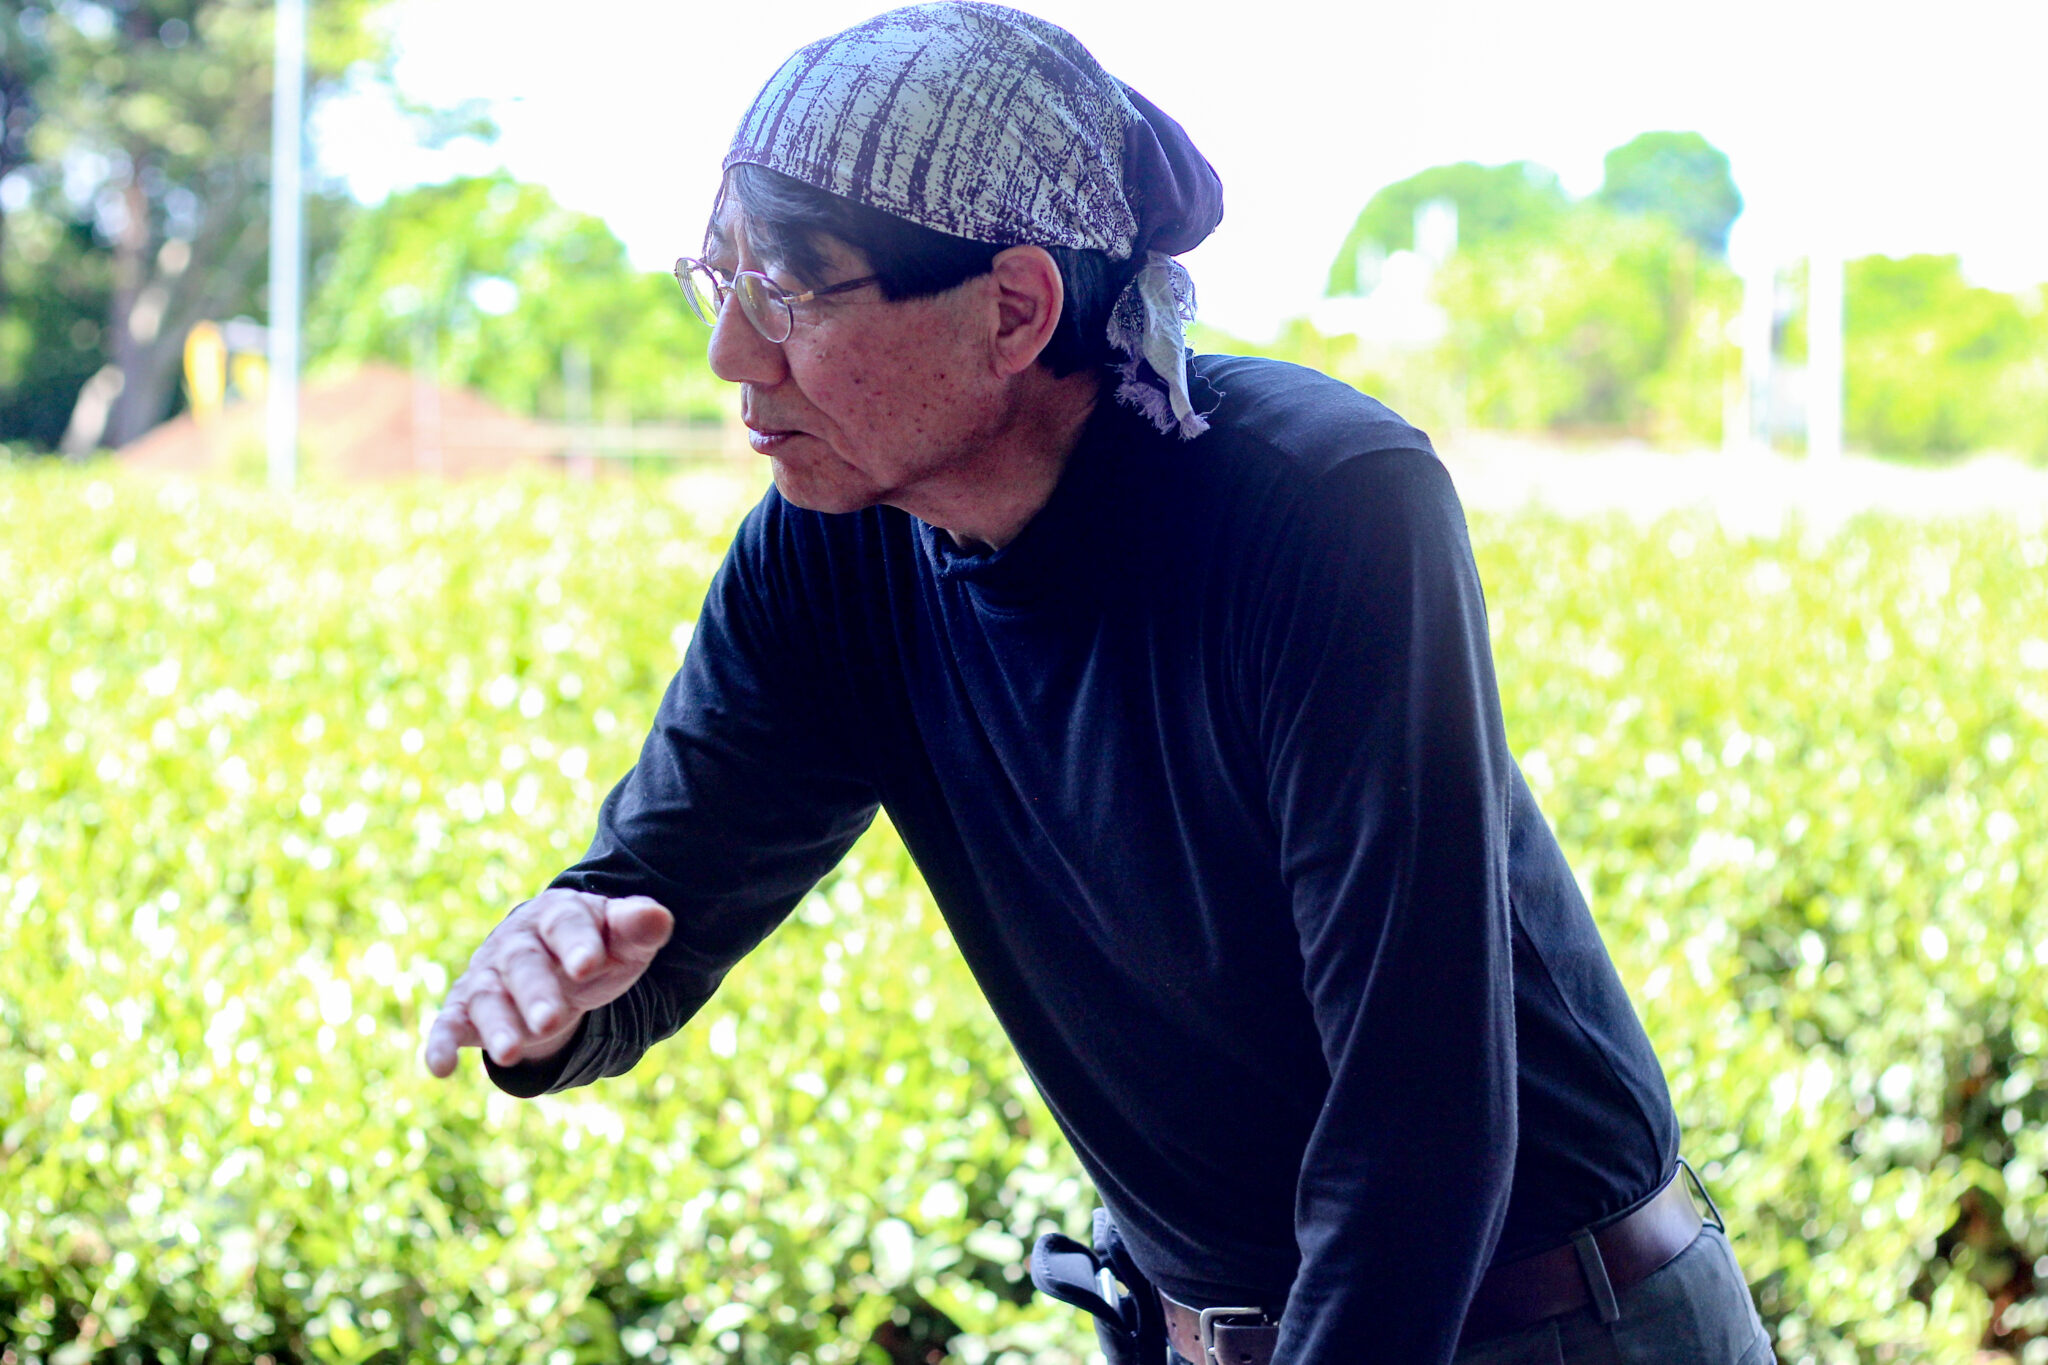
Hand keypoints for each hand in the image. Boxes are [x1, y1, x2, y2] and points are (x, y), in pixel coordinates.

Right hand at [423, 890, 672, 1077]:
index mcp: (558, 915)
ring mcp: (489, 976)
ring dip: (497, 1024)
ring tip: (510, 1052)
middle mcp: (517, 943)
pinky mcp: (467, 1009)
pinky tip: (440, 1069)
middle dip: (536, 992)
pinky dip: (441, 1044)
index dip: (577, 944)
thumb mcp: (623, 938)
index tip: (589, 966)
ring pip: (487, 997)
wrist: (558, 960)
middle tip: (551, 1020)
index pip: (566, 924)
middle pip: (524, 964)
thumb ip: (638, 927)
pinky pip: (449, 1024)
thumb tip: (659, 917)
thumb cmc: (596, 948)